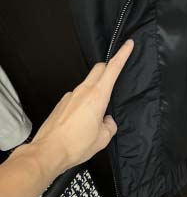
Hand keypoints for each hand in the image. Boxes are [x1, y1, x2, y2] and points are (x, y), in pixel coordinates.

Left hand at [29, 38, 133, 175]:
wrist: (47, 152)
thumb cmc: (76, 145)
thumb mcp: (103, 139)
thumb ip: (110, 125)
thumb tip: (107, 120)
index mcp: (97, 96)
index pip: (113, 68)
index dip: (122, 54)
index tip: (129, 44)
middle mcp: (83, 91)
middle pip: (99, 69)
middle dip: (109, 67)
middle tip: (115, 76)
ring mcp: (70, 95)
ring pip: (87, 83)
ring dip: (96, 89)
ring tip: (96, 113)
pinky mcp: (61, 103)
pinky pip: (77, 96)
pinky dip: (84, 101)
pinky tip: (82, 120)